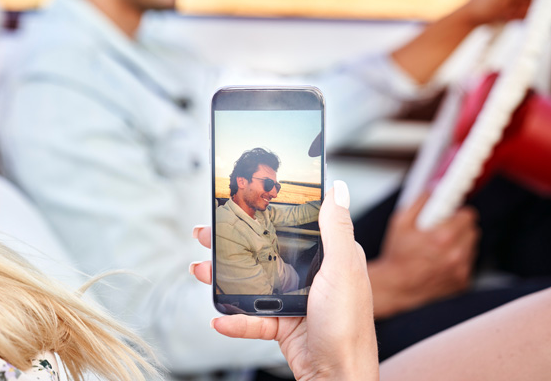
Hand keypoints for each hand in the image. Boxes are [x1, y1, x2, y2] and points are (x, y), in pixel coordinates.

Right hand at [191, 182, 378, 380]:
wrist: (338, 378)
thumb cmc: (349, 326)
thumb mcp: (343, 269)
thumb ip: (336, 228)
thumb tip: (338, 189)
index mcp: (330, 256)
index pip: (294, 225)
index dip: (267, 213)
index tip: (241, 203)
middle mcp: (311, 275)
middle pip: (265, 251)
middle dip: (233, 243)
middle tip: (207, 234)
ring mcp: (294, 300)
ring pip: (252, 282)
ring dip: (224, 278)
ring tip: (202, 270)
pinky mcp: (282, 324)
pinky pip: (252, 318)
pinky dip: (235, 320)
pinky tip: (220, 319)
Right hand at [369, 195, 479, 318]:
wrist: (396, 287)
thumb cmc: (396, 256)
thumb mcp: (400, 223)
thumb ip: (419, 203)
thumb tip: (432, 191)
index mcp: (442, 238)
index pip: (468, 216)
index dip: (459, 213)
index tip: (453, 214)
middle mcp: (455, 255)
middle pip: (473, 231)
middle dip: (461, 227)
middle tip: (445, 229)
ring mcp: (461, 271)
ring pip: (472, 248)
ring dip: (460, 244)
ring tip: (440, 248)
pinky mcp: (462, 282)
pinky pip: (468, 264)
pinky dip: (458, 261)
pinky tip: (440, 262)